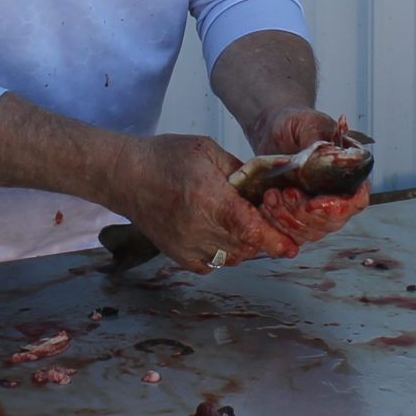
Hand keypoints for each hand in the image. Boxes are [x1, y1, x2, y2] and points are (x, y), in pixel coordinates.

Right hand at [108, 133, 298, 273]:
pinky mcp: (177, 255)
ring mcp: (186, 245)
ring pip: (232, 257)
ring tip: (237, 222)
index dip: (274, 240)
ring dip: (243, 244)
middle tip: (262, 218)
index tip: (291, 247)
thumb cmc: (165, 157)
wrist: (125, 175)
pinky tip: (218, 233)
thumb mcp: (208, 151)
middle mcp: (197, 227)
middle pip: (246, 245)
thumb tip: (267, 187)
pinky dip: (222, 253)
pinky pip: (212, 264)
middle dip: (261, 236)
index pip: (249, 228)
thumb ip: (241, 171)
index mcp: (208, 198)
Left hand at [247, 107, 372, 245]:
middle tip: (287, 194)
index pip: (356, 200)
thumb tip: (327, 152)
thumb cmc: (296, 122)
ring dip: (290, 219)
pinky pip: (293, 232)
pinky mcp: (297, 215)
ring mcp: (318, 208)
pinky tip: (266, 204)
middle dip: (306, 214)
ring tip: (271, 196)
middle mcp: (337, 195)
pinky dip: (278, 223)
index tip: (312, 203)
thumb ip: (318, 140)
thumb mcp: (309, 124)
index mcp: (351, 173)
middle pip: (333, 221)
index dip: (338, 207)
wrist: (274, 129)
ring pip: (312, 230)